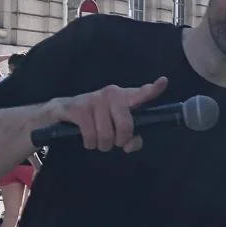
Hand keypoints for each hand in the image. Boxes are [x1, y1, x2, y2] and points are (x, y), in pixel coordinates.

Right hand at [46, 76, 168, 153]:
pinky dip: (90, 143)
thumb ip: (131, 138)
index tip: (163, 81)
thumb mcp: (116, 128)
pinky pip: (90, 135)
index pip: (141, 93)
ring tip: (98, 141)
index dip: (153, 89)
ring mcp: (94, 99)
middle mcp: (111, 94)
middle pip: (126, 126)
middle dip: (120, 141)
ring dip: (102, 145)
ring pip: (106, 135)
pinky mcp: (78, 108)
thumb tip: (130, 144)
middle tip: (114, 142)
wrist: (62, 112)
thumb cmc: (96, 121)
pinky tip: (87, 140)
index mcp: (124, 97)